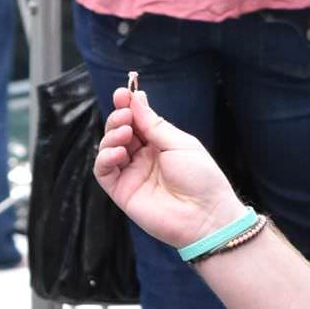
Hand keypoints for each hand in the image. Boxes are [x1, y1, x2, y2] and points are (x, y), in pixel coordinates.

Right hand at [94, 86, 246, 249]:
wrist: (206, 216)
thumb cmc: (201, 178)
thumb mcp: (180, 143)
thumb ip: (154, 124)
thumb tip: (136, 99)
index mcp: (159, 144)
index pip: (136, 121)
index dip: (127, 106)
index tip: (122, 92)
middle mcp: (142, 158)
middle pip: (119, 132)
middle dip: (117, 118)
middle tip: (124, 114)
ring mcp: (131, 174)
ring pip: (108, 149)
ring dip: (111, 135)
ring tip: (124, 133)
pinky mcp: (121, 192)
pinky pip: (103, 171)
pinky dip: (105, 158)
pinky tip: (118, 152)